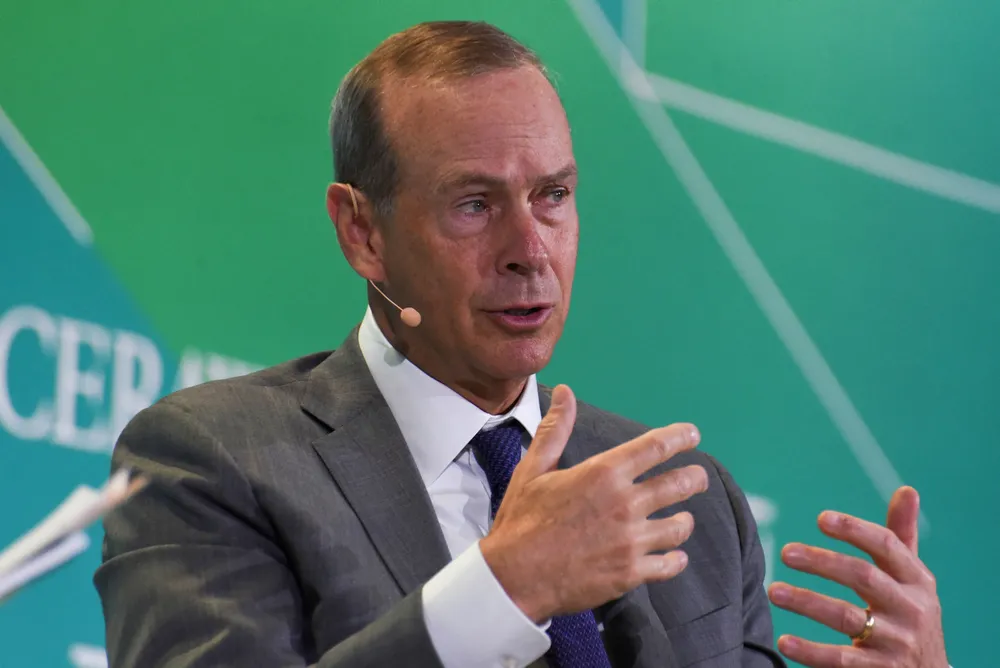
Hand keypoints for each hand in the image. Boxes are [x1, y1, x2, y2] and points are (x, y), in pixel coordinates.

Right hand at [480, 384, 707, 622]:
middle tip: (699, 478)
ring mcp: (631, 540)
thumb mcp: (533, 469)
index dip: (681, 437)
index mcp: (604, 473)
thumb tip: (565, 392)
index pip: (656, 446)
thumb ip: (555, 429)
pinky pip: (669, 564)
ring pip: (679, 526)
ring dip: (684, 520)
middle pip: (680, 484)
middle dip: (695, 478)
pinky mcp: (631, 573)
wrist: (514, 577)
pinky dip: (675, 559)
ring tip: (683, 519)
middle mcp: (625, 503)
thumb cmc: (521, 521)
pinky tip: (673, 556)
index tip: (693, 435)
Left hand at [767, 486, 947, 666]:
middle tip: (786, 552)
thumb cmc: (910, 616)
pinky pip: (842, 660)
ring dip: (807, 601)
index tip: (821, 519)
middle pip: (863, 577)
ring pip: (847, 617)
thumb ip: (901, 537)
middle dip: (823, 562)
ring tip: (773, 590)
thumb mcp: (912, 580)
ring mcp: (897, 643)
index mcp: (917, 581)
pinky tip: (784, 641)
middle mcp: (911, 610)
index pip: (887, 546)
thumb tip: (907, 489)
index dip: (855, 530)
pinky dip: (811, 651)